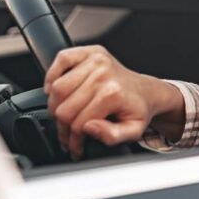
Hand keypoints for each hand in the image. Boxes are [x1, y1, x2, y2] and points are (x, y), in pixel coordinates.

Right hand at [44, 45, 183, 158]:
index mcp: (113, 93)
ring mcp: (96, 60)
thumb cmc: (137, 110)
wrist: (146, 91)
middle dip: (63, 126)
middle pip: (64, 107)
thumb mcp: (132, 131)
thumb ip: (112, 136)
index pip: (78, 122)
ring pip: (58, 88)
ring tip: (63, 115)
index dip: (73, 140)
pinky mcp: (90, 51)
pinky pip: (62, 59)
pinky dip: (53, 75)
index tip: (75, 146)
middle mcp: (103, 74)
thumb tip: (89, 127)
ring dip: (55, 105)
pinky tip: (55, 88)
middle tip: (67, 134)